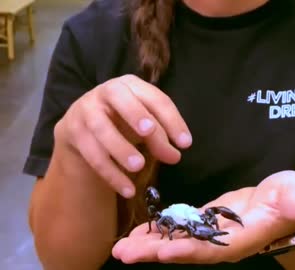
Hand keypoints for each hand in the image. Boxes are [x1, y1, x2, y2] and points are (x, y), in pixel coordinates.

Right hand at [54, 75, 191, 197]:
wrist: (83, 128)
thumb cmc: (124, 122)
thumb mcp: (144, 124)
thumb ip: (160, 136)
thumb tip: (174, 155)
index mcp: (132, 85)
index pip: (155, 98)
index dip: (171, 119)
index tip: (186, 144)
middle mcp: (106, 91)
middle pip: (120, 98)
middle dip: (136, 114)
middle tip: (150, 133)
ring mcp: (86, 110)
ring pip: (101, 128)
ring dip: (121, 148)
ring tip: (139, 166)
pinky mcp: (72, 131)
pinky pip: (91, 153)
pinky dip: (111, 173)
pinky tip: (128, 189)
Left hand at [111, 170, 294, 263]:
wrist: (286, 199)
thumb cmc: (293, 196)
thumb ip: (293, 201)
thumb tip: (294, 205)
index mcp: (245, 237)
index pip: (216, 249)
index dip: (191, 251)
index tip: (164, 251)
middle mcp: (225, 242)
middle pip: (188, 251)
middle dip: (156, 253)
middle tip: (123, 254)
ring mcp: (213, 234)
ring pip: (179, 241)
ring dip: (149, 245)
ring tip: (121, 247)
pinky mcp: (207, 222)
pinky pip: (180, 229)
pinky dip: (159, 231)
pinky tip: (138, 232)